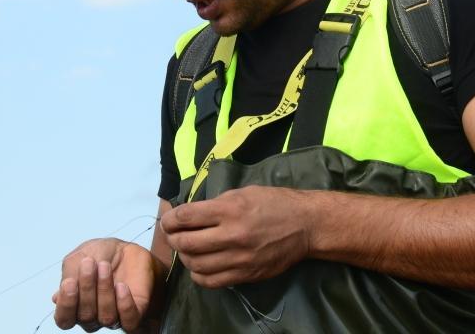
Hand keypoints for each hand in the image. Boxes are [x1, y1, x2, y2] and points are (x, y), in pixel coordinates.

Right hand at [52, 238, 161, 331]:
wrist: (127, 248)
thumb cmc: (100, 255)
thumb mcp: (79, 257)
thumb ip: (68, 276)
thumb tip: (57, 298)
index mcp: (74, 306)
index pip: (64, 319)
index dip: (66, 305)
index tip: (69, 282)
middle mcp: (92, 316)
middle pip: (85, 316)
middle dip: (87, 288)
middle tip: (89, 263)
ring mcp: (114, 316)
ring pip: (106, 317)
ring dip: (104, 290)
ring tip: (105, 266)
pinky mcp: (135, 313)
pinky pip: (129, 321)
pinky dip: (124, 305)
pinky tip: (121, 286)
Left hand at [160, 185, 310, 287]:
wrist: (306, 225)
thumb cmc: (275, 202)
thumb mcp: (243, 192)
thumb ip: (216, 204)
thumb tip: (191, 214)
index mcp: (230, 209)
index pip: (186, 217)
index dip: (170, 219)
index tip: (168, 220)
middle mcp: (232, 235)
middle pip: (187, 243)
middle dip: (173, 239)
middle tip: (174, 235)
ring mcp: (239, 258)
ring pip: (196, 265)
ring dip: (185, 257)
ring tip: (187, 250)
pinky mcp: (246, 275)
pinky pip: (211, 281)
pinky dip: (198, 275)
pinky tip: (200, 266)